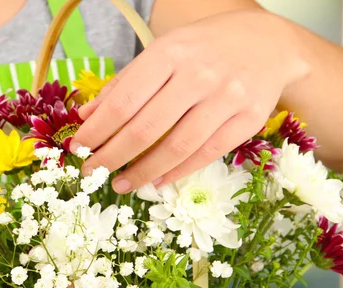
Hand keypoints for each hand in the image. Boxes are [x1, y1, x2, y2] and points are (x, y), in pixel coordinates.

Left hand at [71, 9, 309, 191]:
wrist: (268, 42)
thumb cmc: (204, 48)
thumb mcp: (162, 52)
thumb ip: (124, 84)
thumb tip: (87, 116)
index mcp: (169, 54)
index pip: (123, 101)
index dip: (97, 130)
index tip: (78, 148)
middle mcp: (198, 75)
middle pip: (145, 129)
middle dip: (112, 156)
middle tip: (92, 173)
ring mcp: (227, 98)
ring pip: (176, 147)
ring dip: (142, 172)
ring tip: (120, 184)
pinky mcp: (248, 119)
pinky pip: (206, 154)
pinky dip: (177, 172)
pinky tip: (156, 180)